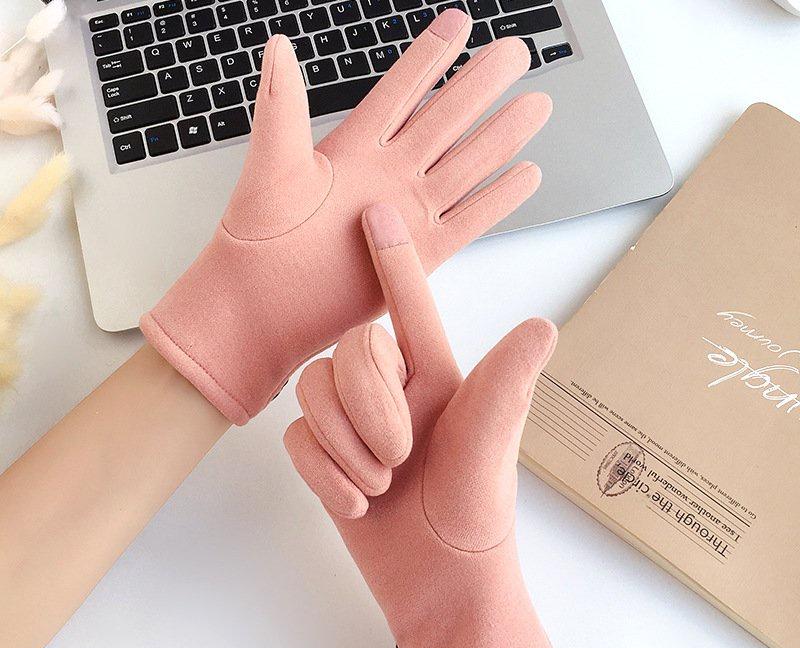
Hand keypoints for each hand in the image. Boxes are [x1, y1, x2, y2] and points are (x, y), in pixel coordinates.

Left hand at [140, 11, 551, 423]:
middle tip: (515, 52)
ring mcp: (406, 215)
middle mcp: (386, 177)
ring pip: (465, 167)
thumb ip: (281, 108)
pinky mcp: (419, 256)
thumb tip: (280, 47)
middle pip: (446, 121)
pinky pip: (467, 222)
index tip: (459, 22)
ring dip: (501, 137)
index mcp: (352, 148)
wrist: (264, 308)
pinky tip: (525, 176)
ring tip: (535, 106)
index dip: (430, 57)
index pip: (400, 91)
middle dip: (481, 86)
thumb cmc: (256, 241)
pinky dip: (497, 200)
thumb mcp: (270, 167)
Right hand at [284, 204, 564, 647]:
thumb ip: (505, 384)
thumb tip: (543, 326)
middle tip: (401, 458)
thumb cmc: (476, 514)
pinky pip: (296, 441)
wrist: (441, 585)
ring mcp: (355, 423)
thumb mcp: (492, 447)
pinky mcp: (325, 456)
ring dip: (345, 449)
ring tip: (381, 487)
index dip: (391, 260)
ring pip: (313, 395)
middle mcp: (391, 389)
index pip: (406, 305)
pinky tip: (357, 505)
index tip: (373, 212)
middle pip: (346, 354)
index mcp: (434, 373)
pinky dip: (325, 477)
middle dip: (368, 410)